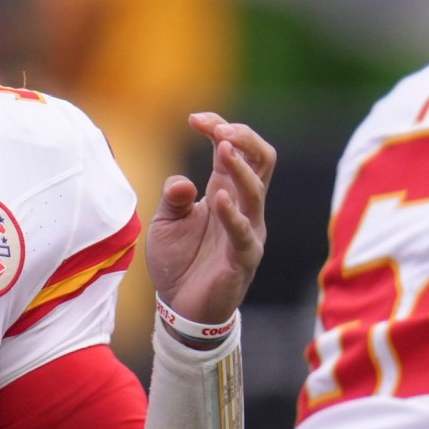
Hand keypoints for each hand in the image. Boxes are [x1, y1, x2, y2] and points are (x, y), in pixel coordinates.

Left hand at [144, 113, 274, 325]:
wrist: (181, 309)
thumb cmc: (178, 262)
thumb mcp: (166, 222)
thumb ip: (173, 197)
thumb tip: (182, 181)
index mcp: (225, 191)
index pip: (236, 148)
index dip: (220, 127)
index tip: (195, 119)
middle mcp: (243, 207)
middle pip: (262, 161)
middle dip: (244, 139)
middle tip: (219, 130)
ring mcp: (247, 231)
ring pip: (256, 191)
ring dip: (240, 167)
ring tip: (222, 147)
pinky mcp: (243, 258)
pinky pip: (243, 233)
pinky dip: (232, 214)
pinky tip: (218, 198)